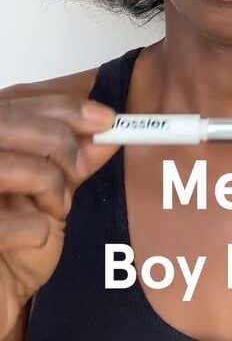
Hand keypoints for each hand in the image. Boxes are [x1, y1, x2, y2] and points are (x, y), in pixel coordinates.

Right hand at [0, 93, 118, 338]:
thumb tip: (106, 132)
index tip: (106, 118)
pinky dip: (33, 229)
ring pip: (10, 165)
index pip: (17, 101)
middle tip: (80, 167)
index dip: (64, 105)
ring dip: (50, 186)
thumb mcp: (49, 197)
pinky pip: (4, 220)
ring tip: (55, 209)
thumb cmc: (15, 247)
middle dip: (59, 140)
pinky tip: (34, 238)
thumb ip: (72, 163)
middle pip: (10, 122)